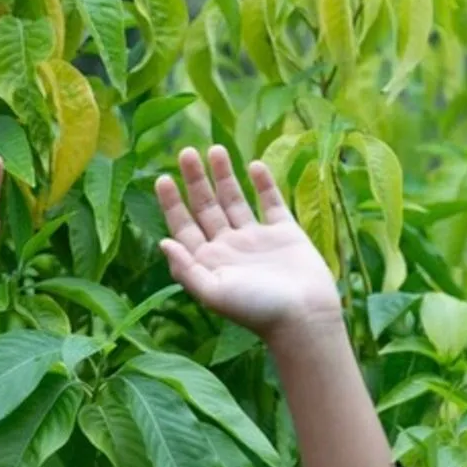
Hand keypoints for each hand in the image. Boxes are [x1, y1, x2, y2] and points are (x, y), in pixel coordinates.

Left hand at [156, 146, 341, 340]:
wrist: (304, 317)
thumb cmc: (256, 309)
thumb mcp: (213, 292)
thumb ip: (186, 269)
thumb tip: (163, 242)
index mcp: (208, 261)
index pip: (184, 227)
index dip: (172, 204)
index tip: (162, 178)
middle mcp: (229, 247)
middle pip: (206, 207)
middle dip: (195, 180)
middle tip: (186, 152)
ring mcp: (257, 239)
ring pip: (235, 200)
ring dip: (224, 176)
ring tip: (215, 149)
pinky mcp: (285, 233)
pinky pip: (271, 202)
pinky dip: (263, 184)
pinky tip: (254, 165)